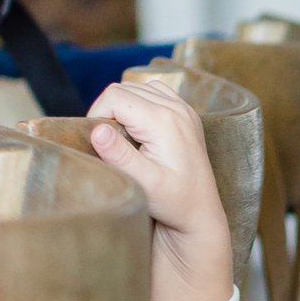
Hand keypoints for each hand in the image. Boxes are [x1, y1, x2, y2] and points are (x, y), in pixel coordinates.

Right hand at [89, 78, 235, 300]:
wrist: (202, 213)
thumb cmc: (174, 203)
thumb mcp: (144, 183)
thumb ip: (120, 156)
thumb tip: (97, 130)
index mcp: (164, 120)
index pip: (114, 97)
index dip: (97, 114)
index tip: (97, 141)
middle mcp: (176, 108)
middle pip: (124, 89)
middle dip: (108, 111)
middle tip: (109, 144)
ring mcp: (184, 109)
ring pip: (138, 88)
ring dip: (123, 107)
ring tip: (123, 139)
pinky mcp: (186, 114)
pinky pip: (154, 93)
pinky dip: (140, 105)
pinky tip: (139, 131)